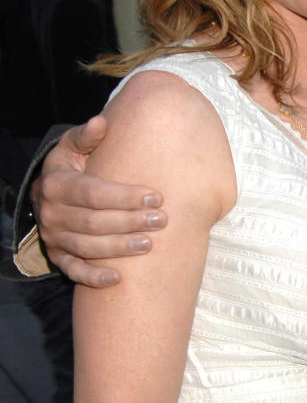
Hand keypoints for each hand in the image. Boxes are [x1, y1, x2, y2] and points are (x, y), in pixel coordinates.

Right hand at [32, 115, 166, 285]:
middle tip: (161, 220)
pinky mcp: (57, 256)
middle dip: (129, 222)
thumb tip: (101, 123)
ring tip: (149, 244)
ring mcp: (54, 237)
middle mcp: (51, 213)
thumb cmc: (71, 167)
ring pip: (87, 247)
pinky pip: (73, 270)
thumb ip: (87, 137)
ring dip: (119, 248)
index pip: (93, 193)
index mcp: (56, 184)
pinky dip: (93, 277)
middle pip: (93, 222)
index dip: (125, 197)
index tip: (156, 196)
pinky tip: (117, 279)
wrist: (48, 192)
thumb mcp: (73, 147)